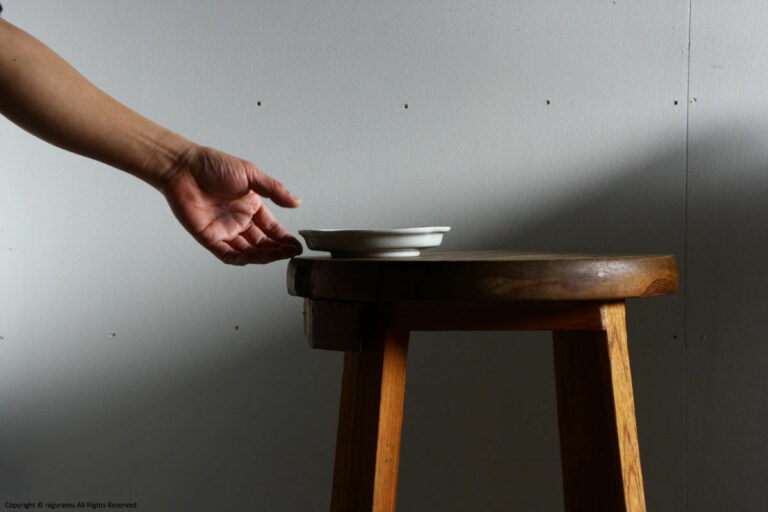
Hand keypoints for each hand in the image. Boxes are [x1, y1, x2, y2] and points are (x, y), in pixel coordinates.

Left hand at [159, 145, 302, 264]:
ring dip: (262, 256)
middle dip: (277, 249)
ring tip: (276, 256)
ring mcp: (224, 230)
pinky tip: (252, 259)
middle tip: (289, 253)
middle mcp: (239, 219)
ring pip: (247, 251)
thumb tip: (296, 202)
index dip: (284, 238)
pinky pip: (226, 254)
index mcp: (251, 205)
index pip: (272, 228)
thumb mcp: (251, 174)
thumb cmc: (213, 165)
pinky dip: (239, 259)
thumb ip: (274, 190)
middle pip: (262, 242)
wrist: (184, 167)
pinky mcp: (209, 237)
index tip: (296, 246)